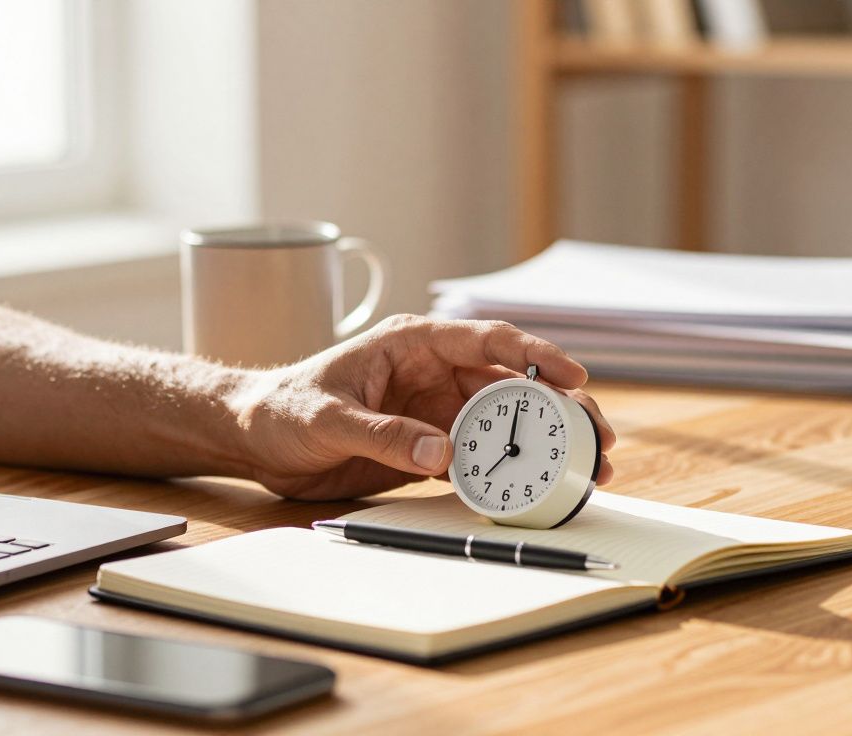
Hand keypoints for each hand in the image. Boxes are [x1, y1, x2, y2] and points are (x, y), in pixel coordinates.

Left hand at [233, 315, 615, 499]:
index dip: (535, 353)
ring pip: (502, 422)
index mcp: (412, 343)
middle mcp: (432, 372)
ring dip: (543, 442)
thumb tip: (441, 454)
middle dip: (557, 406)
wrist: (254, 437)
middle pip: (510, 383)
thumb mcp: (327, 418)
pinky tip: (540, 487)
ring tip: (587, 465)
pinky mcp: (426, 447)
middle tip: (597, 433)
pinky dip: (508, 471)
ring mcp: (433, 411)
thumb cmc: (282, 407)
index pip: (486, 340)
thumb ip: (383, 434)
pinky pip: (477, 458)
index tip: (573, 376)